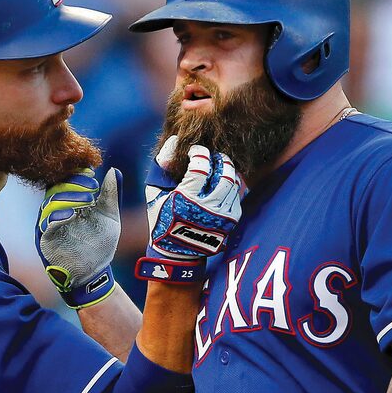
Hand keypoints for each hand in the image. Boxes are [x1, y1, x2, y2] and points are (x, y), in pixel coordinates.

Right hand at [35, 168, 121, 308]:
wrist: (96, 272)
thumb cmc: (100, 244)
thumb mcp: (110, 217)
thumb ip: (110, 195)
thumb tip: (114, 171)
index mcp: (71, 203)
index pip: (67, 181)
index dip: (78, 176)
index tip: (93, 177)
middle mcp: (57, 211)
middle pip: (56, 188)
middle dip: (74, 185)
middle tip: (91, 188)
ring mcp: (50, 225)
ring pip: (50, 203)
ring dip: (68, 198)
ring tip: (87, 202)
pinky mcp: (46, 239)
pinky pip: (46, 224)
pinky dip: (57, 216)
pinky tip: (72, 214)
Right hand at [136, 144, 241, 283]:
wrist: (176, 252)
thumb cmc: (162, 218)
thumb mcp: (154, 192)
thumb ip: (162, 165)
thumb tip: (175, 140)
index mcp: (186, 199)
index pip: (201, 166)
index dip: (200, 153)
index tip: (195, 151)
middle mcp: (208, 207)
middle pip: (225, 173)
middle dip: (220, 159)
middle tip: (212, 156)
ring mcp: (222, 215)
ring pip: (234, 183)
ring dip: (227, 170)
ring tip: (218, 167)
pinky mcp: (231, 221)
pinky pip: (238, 195)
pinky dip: (232, 185)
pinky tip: (221, 182)